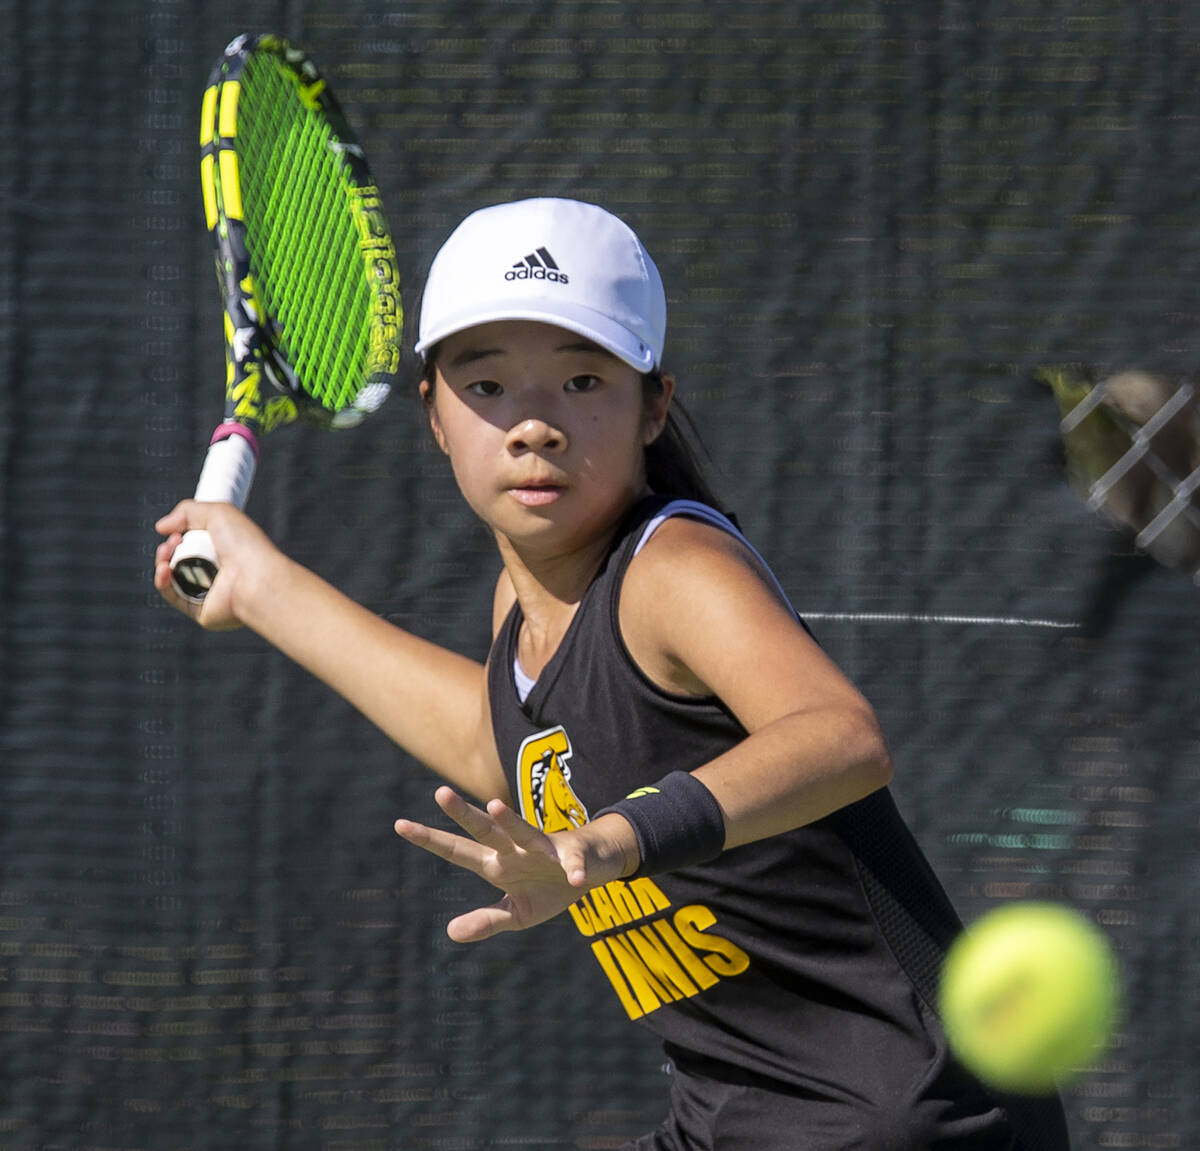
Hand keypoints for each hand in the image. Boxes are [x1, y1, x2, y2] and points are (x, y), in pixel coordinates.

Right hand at [153, 500, 282, 629]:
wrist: (255, 578)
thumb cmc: (244, 544)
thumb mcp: (218, 512)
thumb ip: (187, 511)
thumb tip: (162, 527)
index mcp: (226, 550)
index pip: (196, 543)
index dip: (181, 535)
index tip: (177, 530)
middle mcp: (219, 571)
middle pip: (181, 559)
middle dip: (169, 548)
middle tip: (174, 541)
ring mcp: (209, 592)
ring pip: (173, 578)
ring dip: (162, 562)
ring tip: (166, 552)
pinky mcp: (201, 610)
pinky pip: (175, 597)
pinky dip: (163, 582)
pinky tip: (163, 569)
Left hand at [394, 786, 636, 942]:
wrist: (592, 869)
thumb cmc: (549, 887)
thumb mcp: (517, 914)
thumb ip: (486, 921)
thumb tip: (449, 932)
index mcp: (496, 863)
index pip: (457, 850)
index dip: (430, 839)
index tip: (399, 824)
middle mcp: (515, 849)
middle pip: (485, 830)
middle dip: (463, 814)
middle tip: (439, 793)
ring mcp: (544, 849)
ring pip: (525, 832)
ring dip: (511, 821)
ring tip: (494, 806)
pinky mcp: (574, 856)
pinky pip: (572, 864)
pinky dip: (574, 870)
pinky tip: (573, 879)